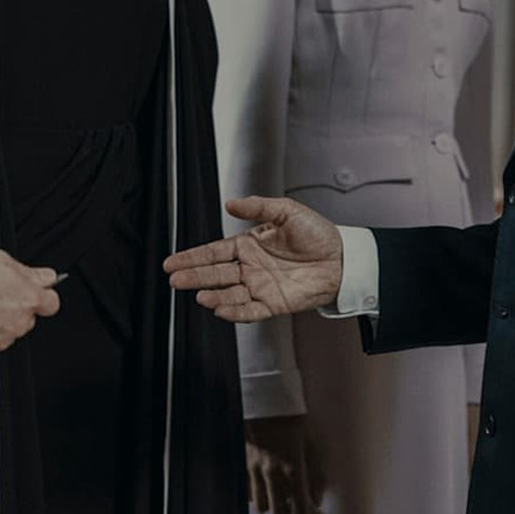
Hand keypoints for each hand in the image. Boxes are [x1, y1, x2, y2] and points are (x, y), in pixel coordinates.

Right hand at [0, 248, 60, 354]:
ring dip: (2, 318)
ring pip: (11, 327)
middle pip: (29, 315)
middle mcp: (21, 320)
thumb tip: (43, 275)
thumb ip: (26, 270)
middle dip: (18, 306)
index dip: (42, 295)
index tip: (34, 290)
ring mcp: (4, 336)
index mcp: (29, 296)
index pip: (52, 302)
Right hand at [163, 197, 343, 321]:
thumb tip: (230, 203)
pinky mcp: (273, 303)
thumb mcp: (287, 211)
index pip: (214, 252)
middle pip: (215, 273)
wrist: (342, 258)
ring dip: (213, 295)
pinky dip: (235, 311)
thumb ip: (258, 207)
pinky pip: (250, 310)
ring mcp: (260, 287)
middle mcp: (250, 268)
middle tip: (175, 279)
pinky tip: (220, 308)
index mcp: (249, 245)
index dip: (192, 257)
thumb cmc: (317, 234)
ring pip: (229, 294)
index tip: (172, 262)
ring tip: (199, 295)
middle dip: (194, 277)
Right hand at [246, 415, 324, 513]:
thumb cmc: (291, 420)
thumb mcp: (311, 445)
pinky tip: (263, 482)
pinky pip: (247, 491)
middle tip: (290, 503)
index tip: (304, 510)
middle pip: (277, 512)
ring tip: (276, 494)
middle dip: (286, 511)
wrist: (265, 400)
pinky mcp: (243, 464)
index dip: (303, 513)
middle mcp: (272, 472)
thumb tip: (317, 499)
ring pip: (260, 505)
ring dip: (269, 503)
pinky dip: (255, 492)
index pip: (298, 507)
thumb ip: (316, 474)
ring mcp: (254, 469)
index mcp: (292, 468)